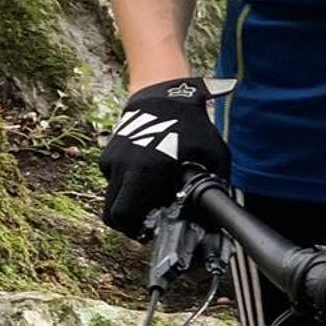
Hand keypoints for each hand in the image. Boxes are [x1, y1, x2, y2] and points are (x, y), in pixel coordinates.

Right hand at [98, 76, 230, 237]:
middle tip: (148, 223)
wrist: (162, 93)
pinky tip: (145, 178)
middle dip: (129, 223)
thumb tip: (218, 216)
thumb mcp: (213, 156)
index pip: (125, 216)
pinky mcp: (107, 154)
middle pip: (112, 214)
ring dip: (127, 204)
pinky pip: (112, 181)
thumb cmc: (191, 125)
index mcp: (144, 172)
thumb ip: (214, 186)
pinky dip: (125, 186)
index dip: (136, 230)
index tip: (150, 231)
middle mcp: (122, 167)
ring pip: (112, 198)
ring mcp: (111, 160)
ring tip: (150, 198)